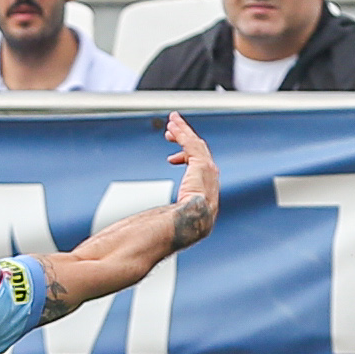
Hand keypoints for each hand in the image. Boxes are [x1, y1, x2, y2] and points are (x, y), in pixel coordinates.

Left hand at [165, 111, 218, 248]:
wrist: (191, 222)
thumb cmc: (180, 226)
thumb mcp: (172, 221)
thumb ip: (163, 220)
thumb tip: (144, 232)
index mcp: (205, 192)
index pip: (197, 169)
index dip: (185, 160)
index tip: (170, 159)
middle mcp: (210, 178)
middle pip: (198, 152)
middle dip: (185, 139)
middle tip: (171, 130)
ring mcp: (208, 171)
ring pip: (195, 144)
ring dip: (183, 131)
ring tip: (172, 121)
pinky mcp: (202, 164)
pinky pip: (190, 143)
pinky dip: (181, 133)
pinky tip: (172, 125)